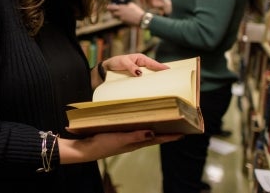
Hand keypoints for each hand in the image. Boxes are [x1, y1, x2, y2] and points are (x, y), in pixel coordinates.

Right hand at [59, 130, 182, 163]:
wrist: (86, 149)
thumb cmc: (102, 145)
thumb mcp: (119, 140)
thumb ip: (135, 136)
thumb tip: (153, 133)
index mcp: (136, 143)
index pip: (158, 139)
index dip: (170, 137)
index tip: (183, 133)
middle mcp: (134, 141)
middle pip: (155, 137)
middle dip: (167, 132)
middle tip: (179, 125)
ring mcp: (127, 139)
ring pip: (146, 133)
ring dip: (156, 128)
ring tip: (165, 122)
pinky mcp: (120, 135)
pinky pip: (136, 130)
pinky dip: (142, 126)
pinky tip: (141, 121)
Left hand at [92, 53, 168, 88]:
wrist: (107, 68)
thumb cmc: (116, 62)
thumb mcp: (123, 62)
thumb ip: (131, 67)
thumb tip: (140, 73)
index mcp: (140, 58)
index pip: (152, 63)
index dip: (160, 66)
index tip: (168, 69)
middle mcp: (141, 64)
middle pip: (153, 69)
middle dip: (160, 73)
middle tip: (169, 78)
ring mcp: (139, 71)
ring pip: (149, 75)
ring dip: (154, 79)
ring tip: (163, 84)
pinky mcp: (136, 77)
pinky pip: (143, 79)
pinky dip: (147, 82)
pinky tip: (151, 86)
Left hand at [106, 2, 144, 25]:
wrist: (141, 19)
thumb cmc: (137, 11)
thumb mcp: (132, 5)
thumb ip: (126, 5)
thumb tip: (123, 5)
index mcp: (122, 7)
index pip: (112, 7)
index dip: (110, 7)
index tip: (108, 6)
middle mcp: (120, 12)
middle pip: (112, 13)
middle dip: (110, 12)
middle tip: (110, 11)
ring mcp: (121, 18)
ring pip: (115, 17)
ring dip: (115, 15)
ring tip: (115, 14)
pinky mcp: (123, 22)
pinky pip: (120, 19)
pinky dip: (120, 18)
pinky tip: (123, 16)